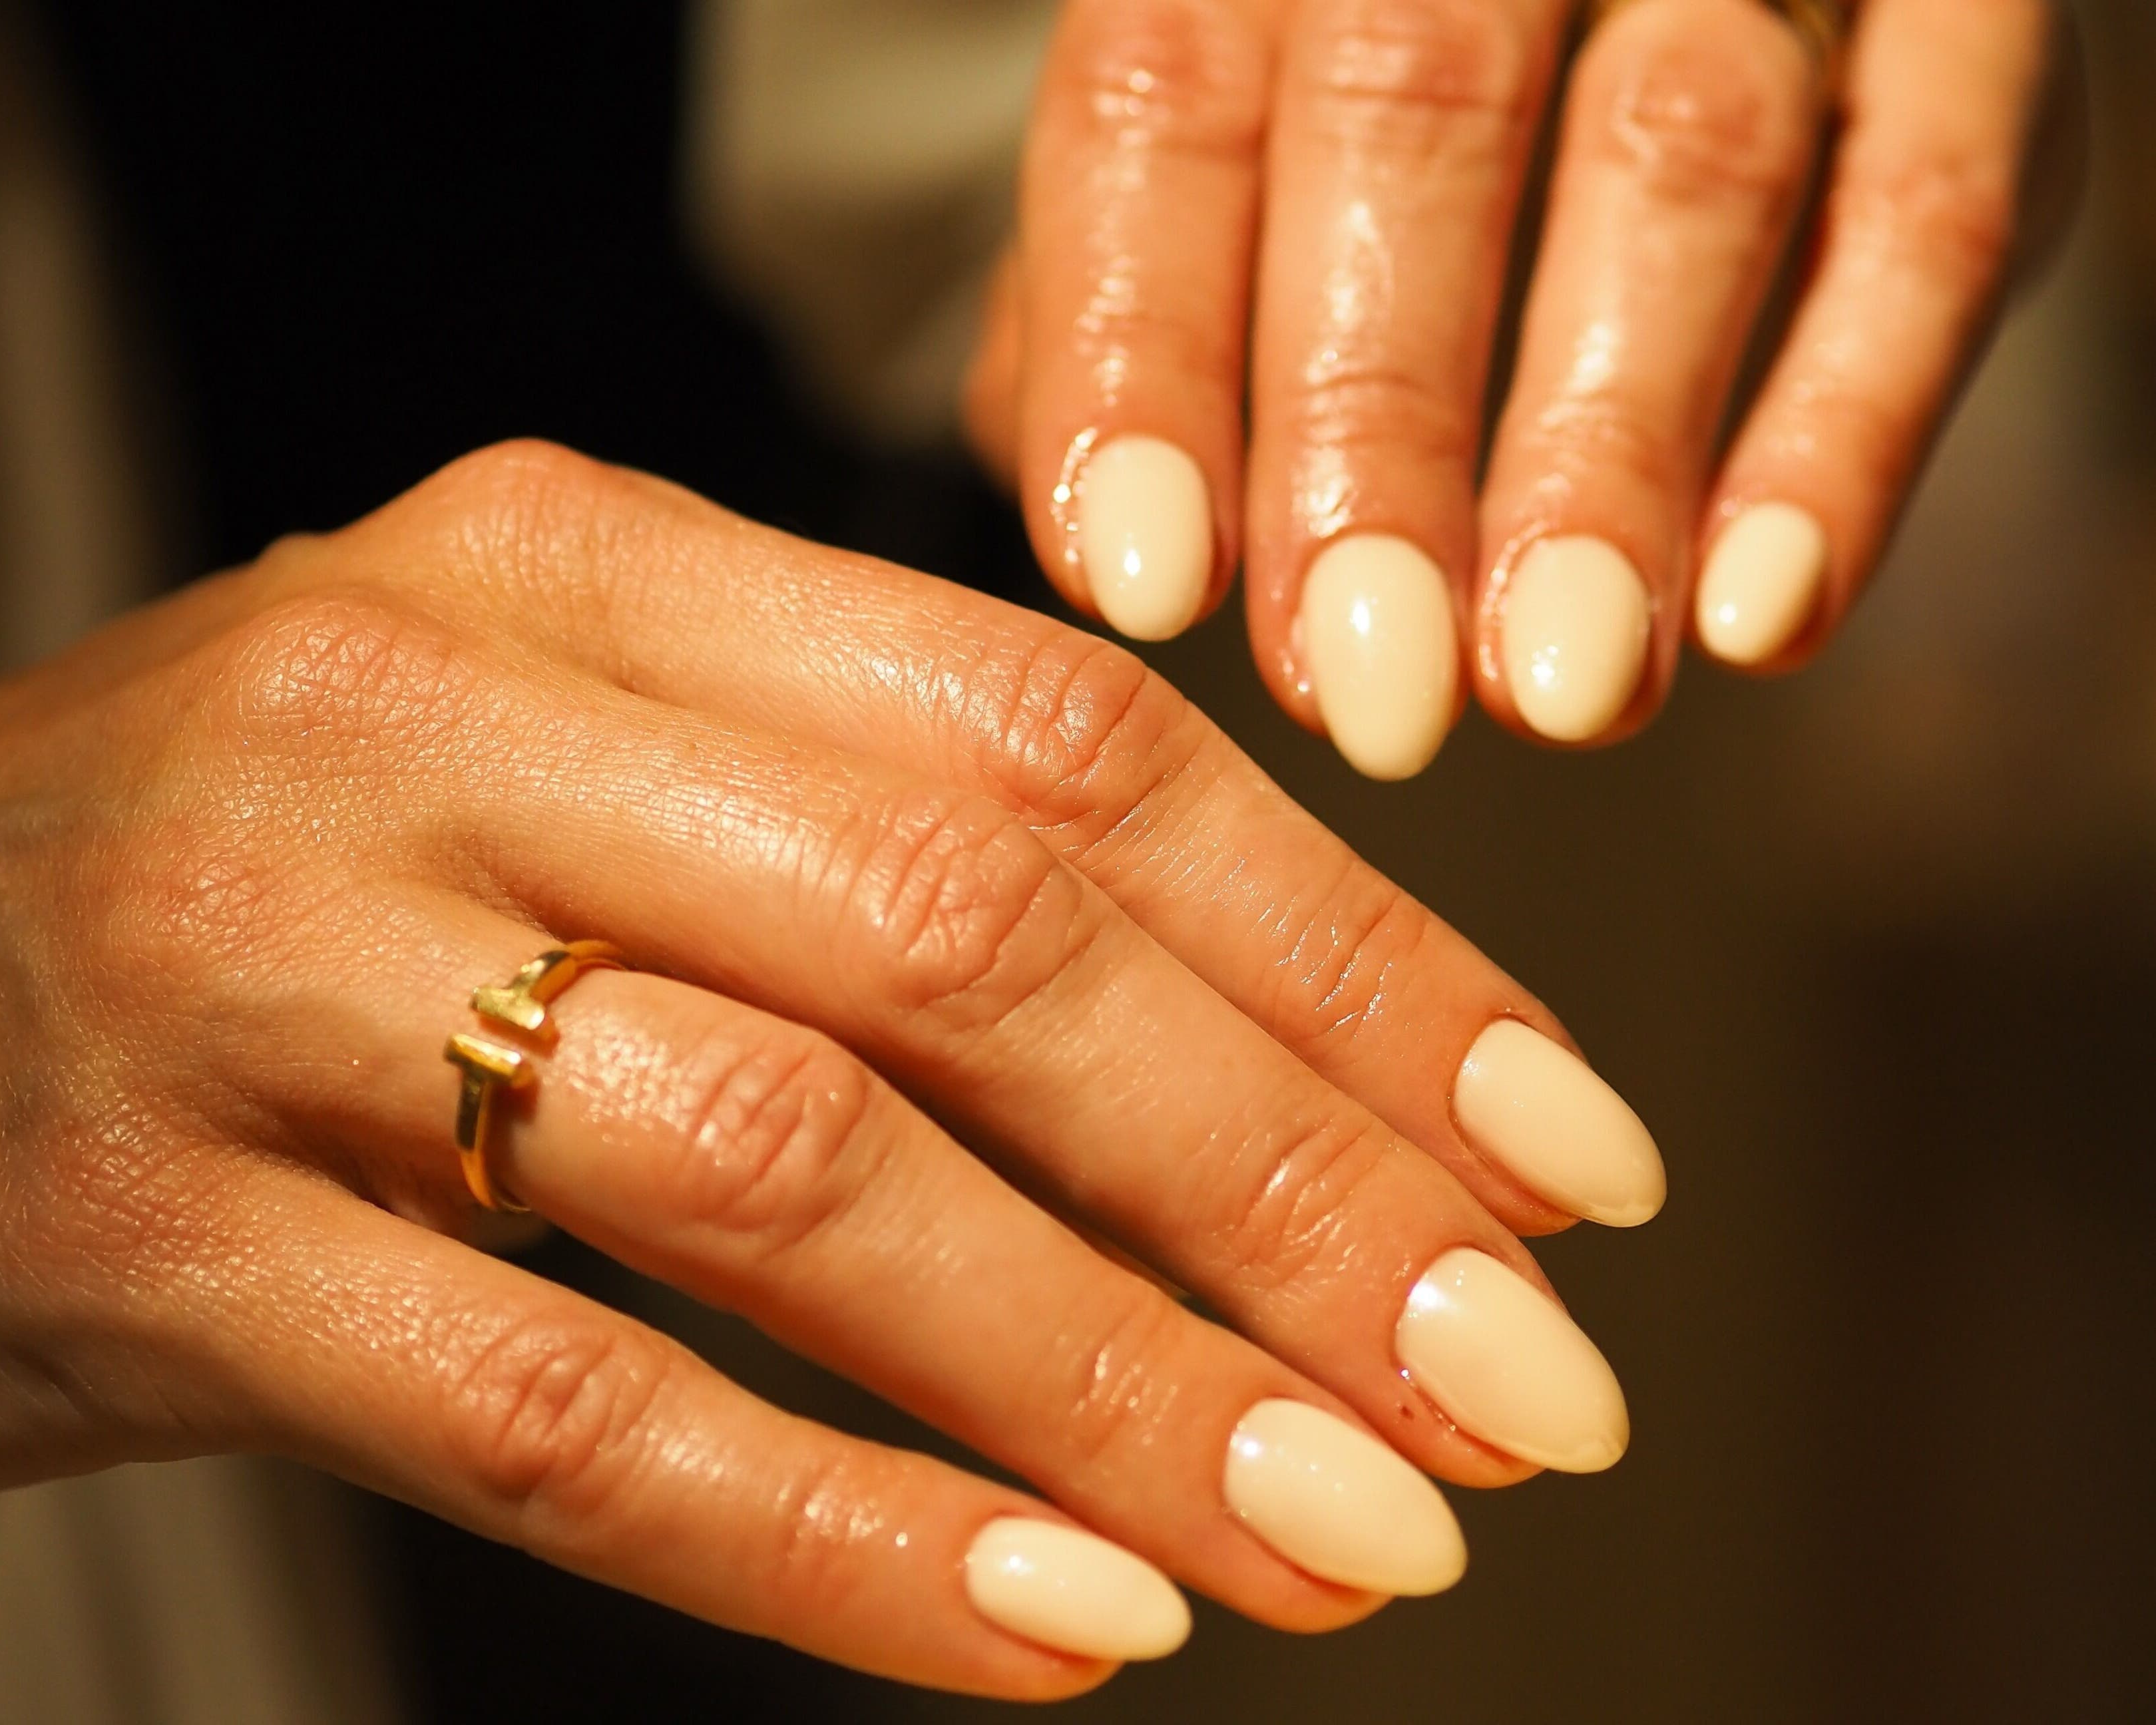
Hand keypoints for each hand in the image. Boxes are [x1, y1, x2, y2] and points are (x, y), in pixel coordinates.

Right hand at [0, 444, 1662, 1696]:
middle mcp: (427, 711)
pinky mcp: (135, 1224)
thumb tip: (1262, 1079)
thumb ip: (851, 862)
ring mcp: (261, 961)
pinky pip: (545, 1404)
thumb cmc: (237, 900)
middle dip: (1288, 1184)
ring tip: (1343, 1542)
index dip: (1356, 959)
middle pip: (965, 938)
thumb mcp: (542, 774)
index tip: (1564, 1163)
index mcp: (579, 569)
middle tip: (1518, 1393)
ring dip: (1103, 1380)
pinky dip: (825, 1535)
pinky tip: (1049, 1635)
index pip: (1063, 740)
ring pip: (781, 1169)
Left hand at [965, 0, 2070, 774]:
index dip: (1146, 345)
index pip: (1164, 104)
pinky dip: (1852, 420)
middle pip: (1412, 111)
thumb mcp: (1239, 160)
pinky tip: (1760, 616)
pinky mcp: (1970, 28)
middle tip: (1368, 687)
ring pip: (1683, 155)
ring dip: (1611, 447)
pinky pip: (1931, 206)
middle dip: (1376, 424)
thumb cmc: (1400, 110)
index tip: (1149, 584)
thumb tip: (1105, 540)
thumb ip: (1137, 304)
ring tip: (1556, 686)